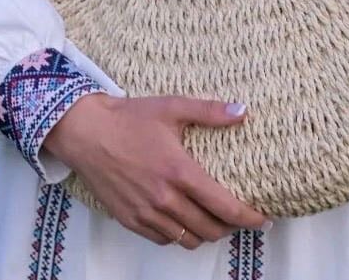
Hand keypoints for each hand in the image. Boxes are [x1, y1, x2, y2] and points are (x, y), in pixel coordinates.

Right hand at [43, 93, 271, 248]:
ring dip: (205, 233)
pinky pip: (163, 240)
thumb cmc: (130, 118)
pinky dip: (178, 235)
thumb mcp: (172, 107)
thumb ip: (209, 112)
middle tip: (238, 217)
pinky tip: (183, 220)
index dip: (247, 217)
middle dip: (230, 228)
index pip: (224, 206)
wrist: (86, 132)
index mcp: (179, 171)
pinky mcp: (130, 220)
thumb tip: (243, 112)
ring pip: (187, 240)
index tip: (262, 219)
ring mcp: (146, 213)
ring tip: (212, 220)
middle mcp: (165, 198)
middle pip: (209, 229)